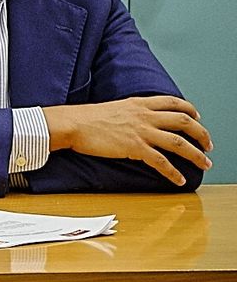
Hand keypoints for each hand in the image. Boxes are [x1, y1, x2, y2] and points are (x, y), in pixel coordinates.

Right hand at [43, 96, 212, 185]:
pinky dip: (174, 172)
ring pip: (179, 142)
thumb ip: (131, 112)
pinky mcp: (135, 147)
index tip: (197, 117)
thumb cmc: (88, 118)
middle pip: (184, 121)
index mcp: (139, 103)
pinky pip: (161, 162)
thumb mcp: (115, 107)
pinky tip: (179, 180)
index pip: (173, 102)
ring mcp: (141, 131)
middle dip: (201, 134)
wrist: (74, 124)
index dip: (190, 110)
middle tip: (208, 145)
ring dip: (196, 154)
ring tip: (205, 163)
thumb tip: (139, 120)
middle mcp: (144, 115)